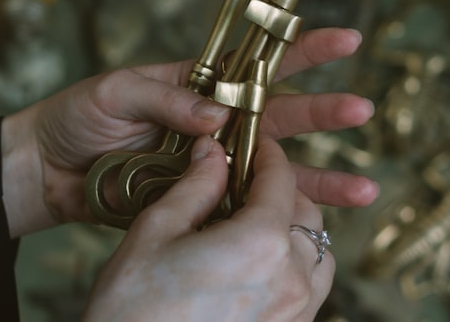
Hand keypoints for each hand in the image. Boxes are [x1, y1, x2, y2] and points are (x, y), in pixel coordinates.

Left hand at [0, 27, 378, 236]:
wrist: (47, 171)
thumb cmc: (77, 117)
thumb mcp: (115, 92)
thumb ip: (165, 98)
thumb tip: (216, 116)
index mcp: (197, 84)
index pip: (256, 63)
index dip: (300, 50)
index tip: (344, 40)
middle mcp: (214, 124)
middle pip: (279, 116)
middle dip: (322, 112)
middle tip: (361, 109)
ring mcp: (211, 166)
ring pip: (275, 171)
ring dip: (319, 179)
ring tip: (364, 190)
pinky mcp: (201, 203)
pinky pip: (245, 210)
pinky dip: (278, 218)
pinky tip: (315, 226)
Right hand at [83, 135, 332, 321]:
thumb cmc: (133, 307)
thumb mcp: (155, 232)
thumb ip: (194, 186)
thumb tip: (212, 150)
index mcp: (261, 243)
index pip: (281, 180)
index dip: (267, 155)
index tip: (252, 145)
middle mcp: (291, 280)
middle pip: (306, 215)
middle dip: (280, 191)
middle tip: (245, 183)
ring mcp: (296, 315)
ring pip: (317, 254)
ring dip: (293, 230)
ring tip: (253, 224)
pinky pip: (309, 291)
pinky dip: (293, 267)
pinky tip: (254, 265)